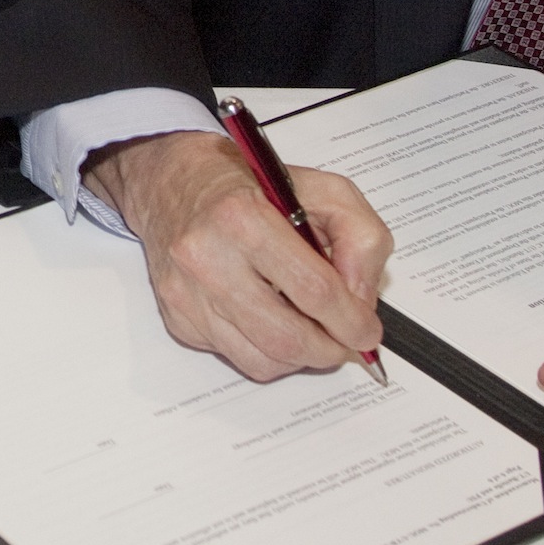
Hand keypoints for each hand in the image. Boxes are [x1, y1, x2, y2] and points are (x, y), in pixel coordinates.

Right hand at [85, 131, 390, 380]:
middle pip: (286, 338)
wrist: (176, 183)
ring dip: (300, 357)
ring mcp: (187, 294)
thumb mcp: (323, 189)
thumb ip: (359, 237)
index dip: (351, 320)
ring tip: (312, 330)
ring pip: (262, 361)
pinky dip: (265, 350)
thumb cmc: (249, 184)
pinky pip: (236, 356)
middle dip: (330, 350)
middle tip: (346, 342)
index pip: (313, 289)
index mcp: (242, 217)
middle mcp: (206, 258)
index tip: (368, 331)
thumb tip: (361, 301)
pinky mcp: (178, 318)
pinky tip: (270, 318)